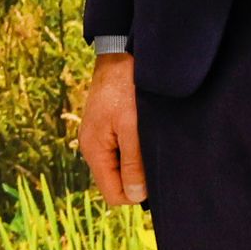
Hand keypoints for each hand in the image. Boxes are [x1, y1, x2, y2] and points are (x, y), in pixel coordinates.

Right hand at [80, 52, 145, 205]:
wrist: (121, 54)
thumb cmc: (125, 88)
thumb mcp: (132, 127)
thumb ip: (133, 163)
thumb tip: (135, 195)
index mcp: (94, 151)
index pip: (113, 194)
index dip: (135, 194)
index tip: (156, 176)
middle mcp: (93, 148)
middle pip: (117, 182)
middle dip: (138, 177)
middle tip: (157, 156)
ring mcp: (100, 137)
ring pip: (122, 166)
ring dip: (138, 161)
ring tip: (152, 141)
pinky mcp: (108, 127)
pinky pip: (122, 150)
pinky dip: (136, 147)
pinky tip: (147, 132)